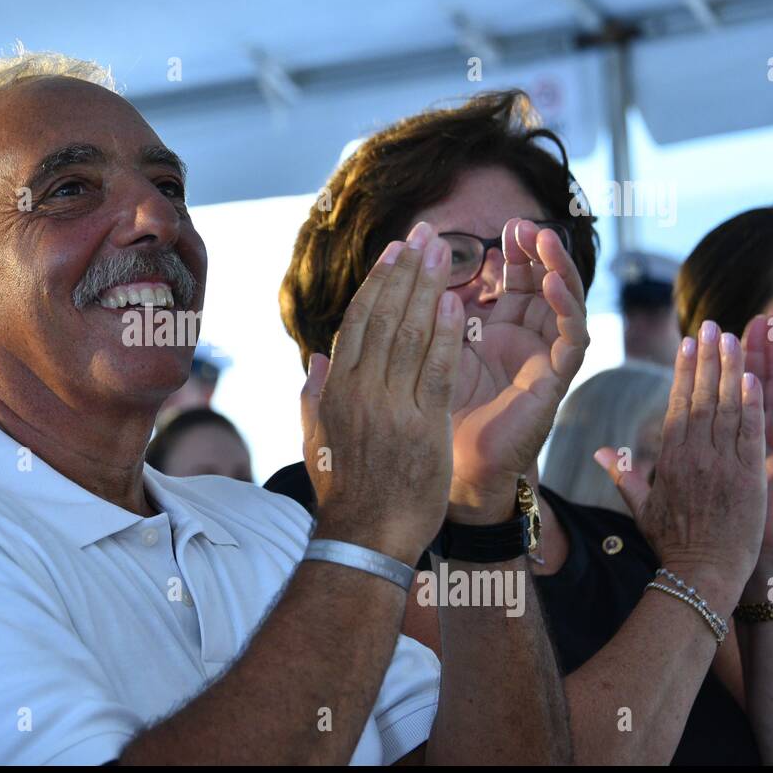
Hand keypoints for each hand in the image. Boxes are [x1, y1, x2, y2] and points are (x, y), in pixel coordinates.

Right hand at [301, 221, 464, 562]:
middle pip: (385, 317)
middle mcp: (359, 390)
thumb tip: (318, 360)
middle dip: (407, 270)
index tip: (395, 252)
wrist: (365, 538)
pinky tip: (456, 303)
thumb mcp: (318, 440)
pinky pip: (434, 370)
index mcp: (336, 390)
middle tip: (426, 234)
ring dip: (428, 288)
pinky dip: (445, 334)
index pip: (359, 322)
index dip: (379, 283)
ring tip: (445, 252)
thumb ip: (316, 396)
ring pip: (409, 334)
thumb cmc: (345, 492)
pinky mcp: (422, 426)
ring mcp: (390, 407)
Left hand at [450, 219, 588, 522]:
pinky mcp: (556, 379)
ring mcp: (544, 356)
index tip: (506, 226)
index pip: (513, 277)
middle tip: (524, 225)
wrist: (452, 463)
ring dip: (558, 268)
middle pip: (542, 281)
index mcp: (498, 326)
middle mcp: (526, 336)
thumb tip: (419, 256)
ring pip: (565, 301)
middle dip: (536, 251)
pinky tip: (552, 284)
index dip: (511, 251)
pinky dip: (566, 308)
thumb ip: (435, 306)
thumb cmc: (441, 406)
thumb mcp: (435, 344)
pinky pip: (572, 337)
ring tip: (544, 241)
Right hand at [596, 322, 767, 609]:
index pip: (677, 403)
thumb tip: (598, 453)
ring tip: (736, 337)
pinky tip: (754, 377)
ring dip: (731, 369)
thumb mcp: (641, 508)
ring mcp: (720, 463)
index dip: (684, 370)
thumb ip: (624, 474)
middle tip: (712, 325)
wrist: (702, 573)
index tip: (688, 342)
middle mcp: (693, 454)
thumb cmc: (673, 544)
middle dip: (707, 357)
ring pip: (725, 406)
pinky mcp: (747, 475)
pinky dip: (751, 403)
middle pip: (701, 395)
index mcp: (669, 458)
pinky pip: (749, 431)